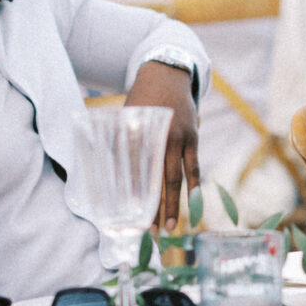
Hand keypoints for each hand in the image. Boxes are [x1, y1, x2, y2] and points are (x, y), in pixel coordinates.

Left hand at [125, 63, 199, 228]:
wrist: (166, 73)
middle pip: (156, 181)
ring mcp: (179, 138)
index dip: (132, 197)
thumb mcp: (124, 118)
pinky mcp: (193, 137)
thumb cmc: (140, 100)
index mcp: (137, 134)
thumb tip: (110, 178)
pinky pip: (195, 167)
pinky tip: (194, 204)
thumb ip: (118, 145)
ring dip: (174, 204)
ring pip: (176, 178)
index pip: (133, 173)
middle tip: (151, 232)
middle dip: (154, 208)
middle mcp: (159, 137)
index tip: (129, 217)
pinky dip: (194, 186)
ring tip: (171, 226)